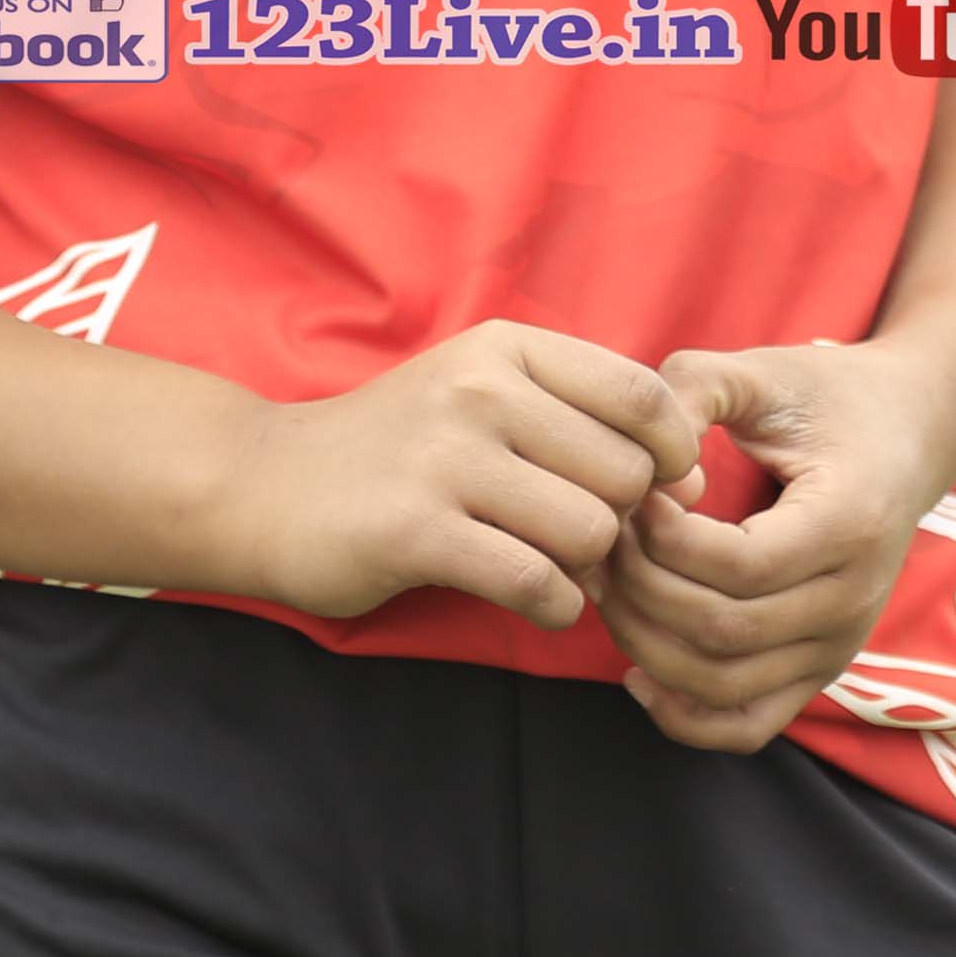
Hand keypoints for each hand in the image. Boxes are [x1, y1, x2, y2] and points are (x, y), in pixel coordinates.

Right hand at [209, 322, 693, 633]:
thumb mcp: (480, 394)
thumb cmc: (395, 449)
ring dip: (586, 570)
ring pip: (588, 531)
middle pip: (625, 474)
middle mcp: (479, 390)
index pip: (644, 394)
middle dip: (620, 523)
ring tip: (551, 568)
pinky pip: (536, 582)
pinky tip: (533, 601)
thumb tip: (694, 477)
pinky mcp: (416, 531)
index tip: (655, 492)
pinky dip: (554, 607)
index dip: (673, 455)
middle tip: (581, 542)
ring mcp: (445, 458)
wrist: (261, 485)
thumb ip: (582, 418)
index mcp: (505, 349)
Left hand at [599, 335, 955, 751]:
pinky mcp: (821, 669)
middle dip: (640, 587)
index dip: (665, 539)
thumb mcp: (761, 371)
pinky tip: (636, 672)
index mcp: (848, 522)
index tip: (635, 493)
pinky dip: (684, 716)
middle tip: (603, 537)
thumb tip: (639, 459)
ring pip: (722, 683)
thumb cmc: (825, 397)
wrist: (905, 433)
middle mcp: (854, 598)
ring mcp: (840, 644)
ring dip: (644, 642)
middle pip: (723, 630)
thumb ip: (691, 388)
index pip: (740, 564)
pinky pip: (747, 724)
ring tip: (608, 584)